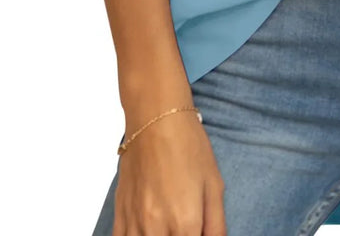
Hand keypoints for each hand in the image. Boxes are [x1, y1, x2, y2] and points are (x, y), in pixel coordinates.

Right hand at [112, 109, 225, 235]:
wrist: (155, 119)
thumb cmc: (189, 147)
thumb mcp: (215, 185)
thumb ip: (216, 225)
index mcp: (186, 223)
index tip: (198, 233)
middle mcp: (157, 228)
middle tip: (185, 228)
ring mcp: (135, 224)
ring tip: (169, 227)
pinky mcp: (119, 215)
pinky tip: (148, 230)